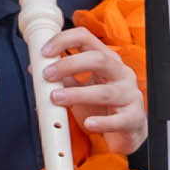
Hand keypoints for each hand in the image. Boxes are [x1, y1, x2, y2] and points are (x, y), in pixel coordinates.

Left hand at [44, 27, 147, 152]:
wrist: (127, 130)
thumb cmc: (104, 107)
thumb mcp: (82, 88)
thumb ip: (63, 78)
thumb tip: (35, 68)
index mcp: (107, 61)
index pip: (87, 38)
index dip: (64, 41)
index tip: (45, 52)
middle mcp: (121, 74)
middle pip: (98, 59)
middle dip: (69, 64)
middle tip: (48, 75)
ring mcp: (129, 95)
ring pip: (105, 92)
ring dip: (77, 94)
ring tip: (57, 99)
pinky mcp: (134, 118)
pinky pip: (119, 120)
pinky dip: (103, 122)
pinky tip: (89, 123)